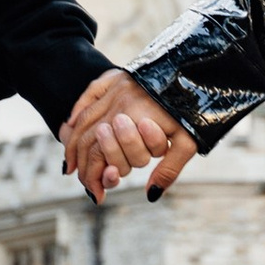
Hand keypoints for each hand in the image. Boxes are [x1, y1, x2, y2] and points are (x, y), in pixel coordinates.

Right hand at [60, 69, 198, 204]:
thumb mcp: (188, 141)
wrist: (195, 68)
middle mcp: (118, 102)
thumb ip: (169, 169)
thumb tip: (150, 195)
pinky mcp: (115, 77)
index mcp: (133, 117)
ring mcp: (115, 88)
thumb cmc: (195, 108)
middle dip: (85, 167)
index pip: (102, 154)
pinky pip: (88, 94)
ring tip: (73, 166)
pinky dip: (76, 113)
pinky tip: (68, 128)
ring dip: (74, 145)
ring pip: (84, 120)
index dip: (97, 179)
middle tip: (88, 184)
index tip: (99, 196)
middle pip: (89, 140)